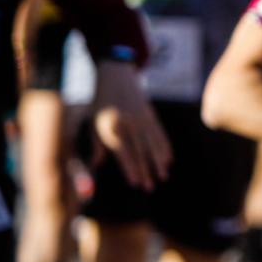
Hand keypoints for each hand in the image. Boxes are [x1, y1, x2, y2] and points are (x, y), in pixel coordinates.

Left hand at [89, 62, 171, 190]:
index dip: (130, 168)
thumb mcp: (93, 121)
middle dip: (145, 170)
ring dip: (158, 161)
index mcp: (111, 125)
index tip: (135, 182)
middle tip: (149, 187)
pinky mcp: (150, 114)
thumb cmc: (100, 101)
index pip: (123, 151)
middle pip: (139, 150)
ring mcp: (141, 118)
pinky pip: (159, 133)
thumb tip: (96, 164)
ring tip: (163, 176)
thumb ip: (96, 144)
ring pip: (152, 144)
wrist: (115, 74)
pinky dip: (164, 147)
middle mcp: (128, 122)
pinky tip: (168, 159)